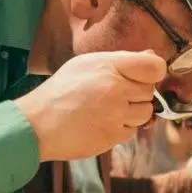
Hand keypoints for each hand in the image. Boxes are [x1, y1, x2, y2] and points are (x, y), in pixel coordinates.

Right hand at [13, 50, 166, 161]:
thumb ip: (120, 60)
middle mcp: (115, 89)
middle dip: (136, 93)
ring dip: (132, 112)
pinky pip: (132, 130)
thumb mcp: (85, 64)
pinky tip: (101, 122)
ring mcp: (115, 115)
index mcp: (109, 66)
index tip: (143, 76)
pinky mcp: (113, 136)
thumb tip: (151, 56)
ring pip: (145, 112)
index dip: (152, 72)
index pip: (154, 67)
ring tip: (107, 109)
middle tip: (112, 94)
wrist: (37, 123)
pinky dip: (121, 127)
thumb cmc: (60, 91)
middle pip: (150, 91)